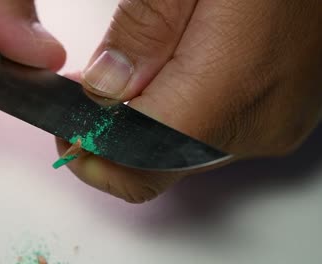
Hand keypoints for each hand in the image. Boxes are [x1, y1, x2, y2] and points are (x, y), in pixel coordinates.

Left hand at [57, 0, 321, 202]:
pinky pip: (210, 135)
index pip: (139, 161)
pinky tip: (167, 79)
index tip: (65, 128)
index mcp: (231, 88)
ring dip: (141, 129)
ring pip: (180, 153)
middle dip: (110, 141)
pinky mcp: (279, 113)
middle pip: (157, 165)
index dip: (92, 153)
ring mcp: (272, 122)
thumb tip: (104, 89)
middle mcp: (256, 123)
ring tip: (125, 80)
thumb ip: (144, 32)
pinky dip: (175, 118)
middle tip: (83, 101)